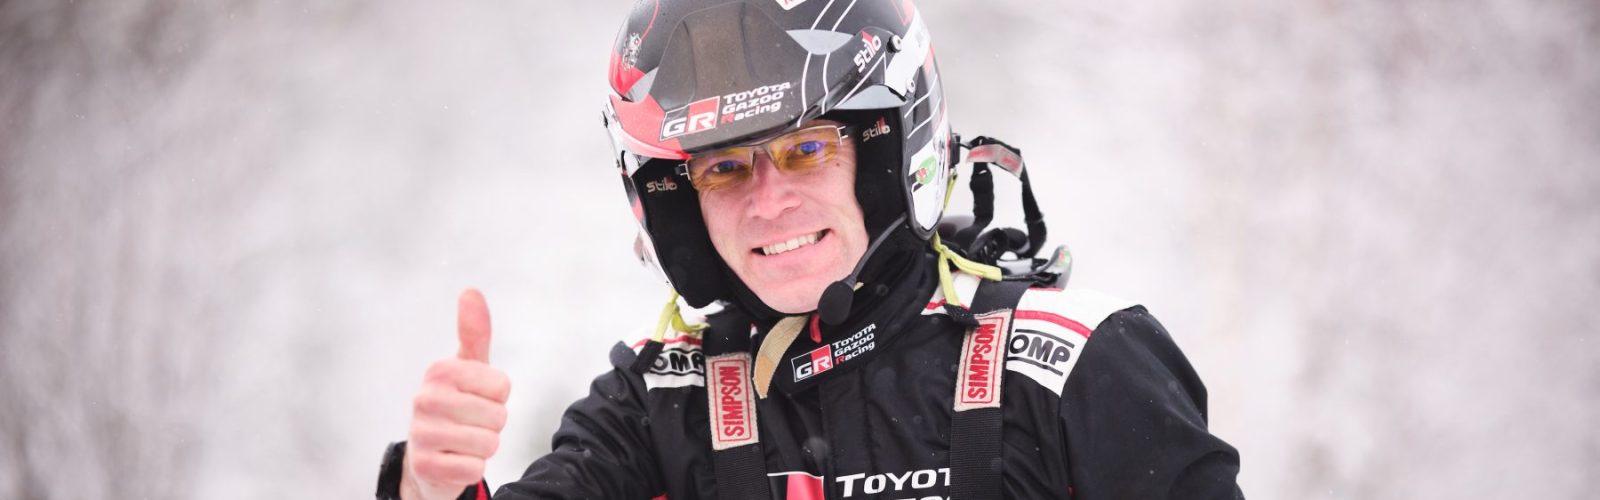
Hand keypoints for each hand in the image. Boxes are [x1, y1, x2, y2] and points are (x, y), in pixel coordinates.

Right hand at [402, 289, 510, 499]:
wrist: (427, 456)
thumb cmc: (455, 405)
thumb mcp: (467, 368)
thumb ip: (474, 333)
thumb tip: (470, 291)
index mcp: (439, 372)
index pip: (502, 387)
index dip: (497, 396)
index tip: (476, 397)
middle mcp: (425, 400)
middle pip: (498, 416)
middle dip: (491, 423)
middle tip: (469, 422)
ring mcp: (423, 435)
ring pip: (489, 443)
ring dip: (483, 447)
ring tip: (462, 441)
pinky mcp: (426, 467)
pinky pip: (475, 468)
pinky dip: (471, 468)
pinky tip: (453, 460)